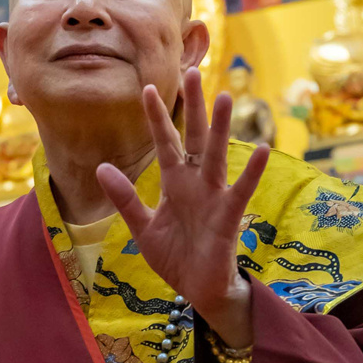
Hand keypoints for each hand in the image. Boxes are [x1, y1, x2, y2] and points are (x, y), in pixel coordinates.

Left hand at [95, 68, 266, 348]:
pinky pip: (241, 190)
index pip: (165, 143)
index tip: (147, 88)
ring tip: (226, 97)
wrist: (198, 291)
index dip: (157, 118)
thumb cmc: (176, 259)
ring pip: (216, 156)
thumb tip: (102, 167)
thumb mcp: (143, 228)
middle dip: (193, 107)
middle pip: (194, 138)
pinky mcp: (229, 217)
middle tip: (193, 70)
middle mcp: (196, 183)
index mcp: (175, 184)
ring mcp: (214, 197)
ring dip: (220, 128)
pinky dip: (251, 172)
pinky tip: (260, 150)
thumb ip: (126, 199)